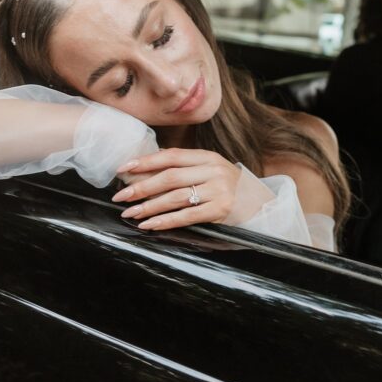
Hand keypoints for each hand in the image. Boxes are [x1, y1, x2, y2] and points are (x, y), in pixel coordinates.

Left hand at [112, 148, 240, 230]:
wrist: (261, 203)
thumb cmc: (229, 186)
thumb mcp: (210, 170)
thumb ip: (184, 167)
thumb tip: (146, 168)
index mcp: (208, 157)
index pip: (171, 156)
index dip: (145, 161)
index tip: (123, 168)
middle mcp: (214, 171)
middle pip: (170, 177)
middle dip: (141, 187)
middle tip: (120, 195)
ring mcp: (219, 191)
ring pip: (176, 198)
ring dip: (149, 206)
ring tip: (130, 212)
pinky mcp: (221, 210)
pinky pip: (187, 216)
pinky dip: (165, 221)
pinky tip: (149, 225)